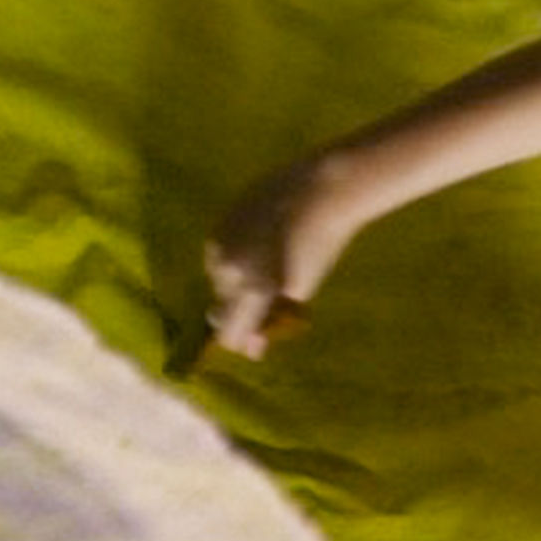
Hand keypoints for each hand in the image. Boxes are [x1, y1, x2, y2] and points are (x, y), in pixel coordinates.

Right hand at [202, 155, 349, 359]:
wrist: (321, 190)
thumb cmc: (320, 246)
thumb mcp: (300, 290)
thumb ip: (271, 320)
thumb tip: (252, 350)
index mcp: (252, 291)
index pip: (228, 334)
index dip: (242, 339)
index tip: (256, 337)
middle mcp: (228, 269)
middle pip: (222, 304)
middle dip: (242, 305)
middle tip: (270, 291)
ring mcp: (220, 242)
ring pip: (219, 276)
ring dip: (237, 279)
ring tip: (268, 261)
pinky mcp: (220, 220)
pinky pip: (219, 250)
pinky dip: (235, 253)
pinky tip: (260, 241)